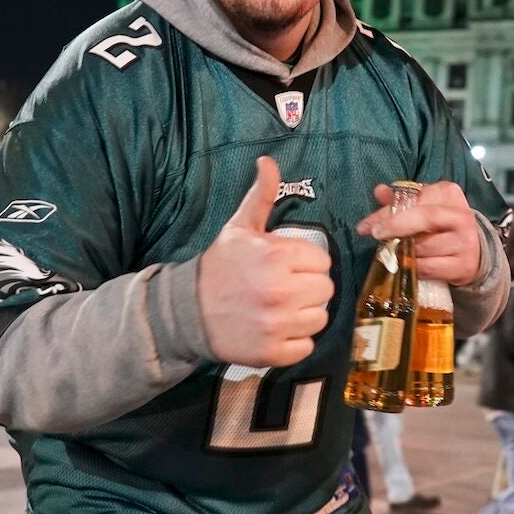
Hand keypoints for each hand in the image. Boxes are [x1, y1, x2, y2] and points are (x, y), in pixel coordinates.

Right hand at [198, 157, 335, 367]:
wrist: (187, 311)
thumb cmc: (220, 267)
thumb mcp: (239, 228)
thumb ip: (262, 195)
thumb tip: (268, 161)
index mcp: (277, 257)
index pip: (322, 261)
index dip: (306, 263)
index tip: (286, 266)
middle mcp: (281, 291)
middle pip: (326, 290)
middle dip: (308, 287)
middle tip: (284, 287)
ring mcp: (277, 325)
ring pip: (320, 318)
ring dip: (305, 315)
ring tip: (281, 308)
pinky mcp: (273, 352)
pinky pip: (307, 346)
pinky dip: (295, 342)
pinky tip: (277, 329)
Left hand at [355, 181, 482, 285]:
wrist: (474, 252)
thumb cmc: (441, 225)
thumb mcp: (424, 207)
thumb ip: (402, 200)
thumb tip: (379, 191)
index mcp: (449, 194)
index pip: (415, 199)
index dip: (389, 212)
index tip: (366, 225)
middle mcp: (461, 215)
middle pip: (425, 218)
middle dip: (395, 226)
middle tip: (375, 234)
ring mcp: (465, 242)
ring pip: (424, 247)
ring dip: (402, 251)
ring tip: (391, 252)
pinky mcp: (464, 265)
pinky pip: (429, 268)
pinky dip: (412, 267)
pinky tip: (405, 265)